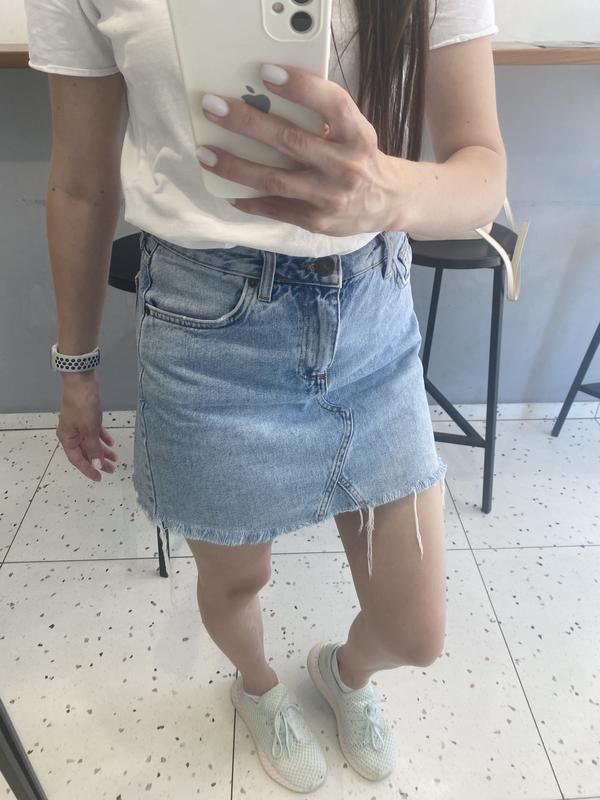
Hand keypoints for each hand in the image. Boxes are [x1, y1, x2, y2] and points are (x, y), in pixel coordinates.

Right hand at [56, 372, 117, 481]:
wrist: (82, 381)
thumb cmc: (83, 406)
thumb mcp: (89, 430)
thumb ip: (93, 448)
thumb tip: (96, 465)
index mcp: (67, 438)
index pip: (77, 460)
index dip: (88, 469)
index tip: (100, 477)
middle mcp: (71, 433)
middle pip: (86, 452)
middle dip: (98, 461)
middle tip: (112, 470)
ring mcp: (79, 425)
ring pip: (92, 443)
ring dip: (102, 451)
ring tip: (115, 458)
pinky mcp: (88, 417)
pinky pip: (95, 432)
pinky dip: (102, 438)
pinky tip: (111, 443)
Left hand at [197, 63, 398, 236]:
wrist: (388, 202)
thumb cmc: (360, 156)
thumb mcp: (353, 131)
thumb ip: (321, 117)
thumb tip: (264, 100)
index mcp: (357, 135)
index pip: (332, 105)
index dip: (300, 87)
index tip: (265, 72)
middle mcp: (346, 166)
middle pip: (290, 141)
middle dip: (247, 122)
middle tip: (213, 108)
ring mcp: (330, 197)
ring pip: (275, 180)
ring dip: (235, 167)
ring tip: (206, 154)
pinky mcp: (317, 221)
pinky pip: (276, 209)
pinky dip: (250, 200)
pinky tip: (229, 191)